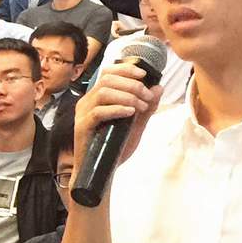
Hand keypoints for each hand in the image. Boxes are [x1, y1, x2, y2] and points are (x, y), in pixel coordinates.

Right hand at [71, 57, 163, 183]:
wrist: (103, 173)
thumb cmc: (115, 149)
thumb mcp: (136, 125)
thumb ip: (147, 107)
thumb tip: (159, 87)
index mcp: (97, 98)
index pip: (108, 72)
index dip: (126, 69)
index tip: (145, 75)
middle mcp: (87, 102)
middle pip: (107, 79)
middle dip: (132, 85)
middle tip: (147, 97)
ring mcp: (83, 114)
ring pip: (103, 92)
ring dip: (127, 96)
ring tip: (141, 107)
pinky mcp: (82, 127)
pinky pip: (98, 112)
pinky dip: (117, 109)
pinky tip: (130, 113)